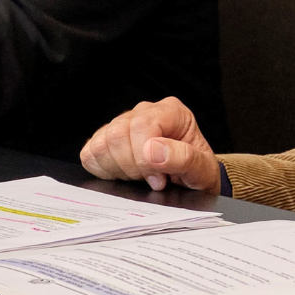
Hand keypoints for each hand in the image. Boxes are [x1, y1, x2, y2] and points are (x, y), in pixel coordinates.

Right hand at [78, 97, 219, 191]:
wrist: (193, 183)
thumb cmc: (199, 173)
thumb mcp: (204, 170)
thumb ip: (184, 158)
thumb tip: (153, 151)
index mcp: (171, 111)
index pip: (142, 125)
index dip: (144, 156)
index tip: (159, 178)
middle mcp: (144, 112)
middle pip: (117, 134)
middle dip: (132, 166)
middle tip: (153, 180)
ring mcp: (123, 124)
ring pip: (101, 144)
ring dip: (119, 169)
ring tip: (141, 177)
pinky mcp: (107, 140)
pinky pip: (90, 153)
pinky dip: (104, 170)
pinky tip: (125, 175)